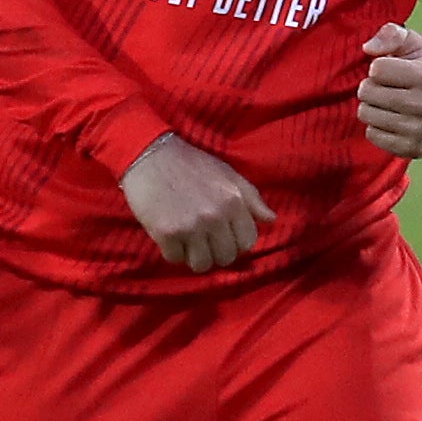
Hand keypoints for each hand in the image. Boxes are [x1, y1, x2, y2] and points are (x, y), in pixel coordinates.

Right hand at [119, 132, 271, 271]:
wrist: (150, 155)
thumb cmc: (191, 164)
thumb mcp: (228, 174)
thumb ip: (251, 198)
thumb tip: (271, 219)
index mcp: (233, 201)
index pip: (247, 242)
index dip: (236, 241)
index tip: (223, 235)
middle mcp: (215, 217)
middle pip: (226, 257)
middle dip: (216, 251)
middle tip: (203, 239)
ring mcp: (190, 227)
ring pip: (202, 264)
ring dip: (194, 256)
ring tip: (187, 242)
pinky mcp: (166, 233)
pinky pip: (175, 259)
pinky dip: (172, 251)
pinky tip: (170, 236)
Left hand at [356, 22, 421, 156]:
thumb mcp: (416, 46)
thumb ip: (392, 34)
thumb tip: (368, 48)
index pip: (377, 69)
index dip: (379, 68)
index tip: (392, 72)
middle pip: (367, 92)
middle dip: (371, 87)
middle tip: (387, 88)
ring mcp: (419, 130)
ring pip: (367, 114)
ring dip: (372, 107)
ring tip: (388, 104)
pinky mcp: (412, 148)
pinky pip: (372, 135)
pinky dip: (376, 126)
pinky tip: (391, 121)